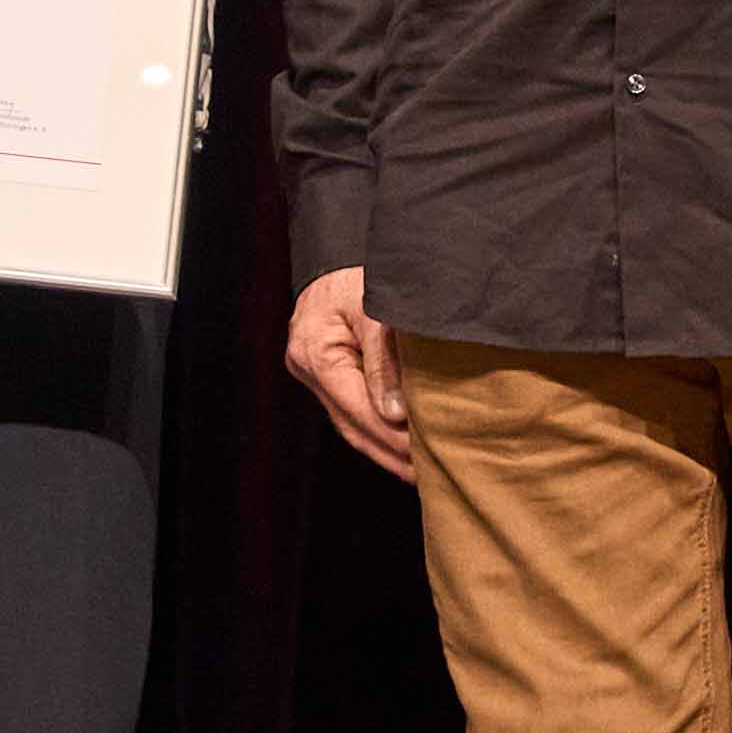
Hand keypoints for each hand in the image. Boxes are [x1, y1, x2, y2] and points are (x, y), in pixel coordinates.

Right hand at [285, 263, 418, 480]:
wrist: (342, 255)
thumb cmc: (362, 275)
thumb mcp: (377, 309)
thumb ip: (384, 361)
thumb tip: (394, 414)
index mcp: (314, 351)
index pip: (354, 406)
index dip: (387, 435)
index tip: (420, 455)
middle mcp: (307, 366)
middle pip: (349, 423)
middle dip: (387, 452)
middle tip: (424, 476)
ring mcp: (313, 372)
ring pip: (349, 422)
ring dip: (383, 448)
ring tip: (416, 473)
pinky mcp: (326, 373)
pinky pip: (351, 409)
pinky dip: (376, 429)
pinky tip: (400, 448)